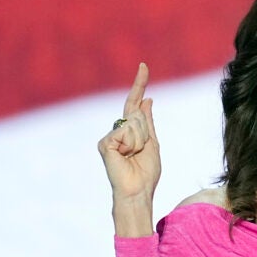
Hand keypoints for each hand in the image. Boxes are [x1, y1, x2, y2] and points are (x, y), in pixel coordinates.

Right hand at [98, 63, 160, 210]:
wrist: (138, 191)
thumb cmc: (146, 173)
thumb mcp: (152, 143)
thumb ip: (148, 122)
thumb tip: (147, 99)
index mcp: (130, 130)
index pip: (134, 102)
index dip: (139, 84)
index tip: (144, 65)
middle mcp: (117, 131)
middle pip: (138, 115)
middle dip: (146, 134)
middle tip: (140, 153)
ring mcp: (109, 137)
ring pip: (134, 124)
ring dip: (140, 141)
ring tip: (133, 156)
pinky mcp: (104, 143)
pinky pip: (126, 133)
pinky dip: (132, 145)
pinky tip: (125, 157)